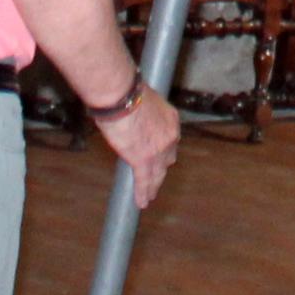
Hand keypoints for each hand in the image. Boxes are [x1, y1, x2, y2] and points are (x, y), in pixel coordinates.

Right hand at [98, 86, 180, 205]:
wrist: (122, 96)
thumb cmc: (127, 92)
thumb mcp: (144, 99)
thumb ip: (143, 111)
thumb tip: (132, 114)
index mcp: (171, 119)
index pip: (170, 140)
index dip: (164, 150)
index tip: (159, 155)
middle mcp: (170, 136)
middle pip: (168, 159)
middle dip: (162, 168)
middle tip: (156, 177)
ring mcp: (158, 151)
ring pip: (158, 174)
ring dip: (153, 186)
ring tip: (150, 196)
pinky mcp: (143, 161)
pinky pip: (144, 181)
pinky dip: (142, 193)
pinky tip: (141, 202)